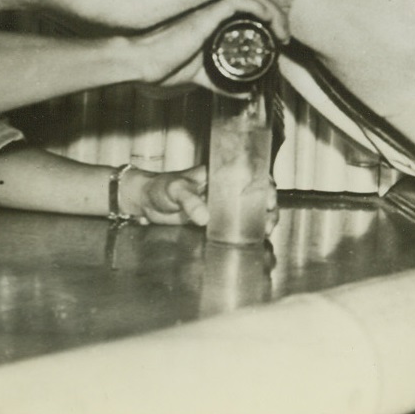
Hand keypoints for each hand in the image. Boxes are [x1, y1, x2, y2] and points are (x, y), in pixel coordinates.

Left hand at [119, 165, 278, 235]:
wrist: (144, 202)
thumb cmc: (160, 187)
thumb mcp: (174, 189)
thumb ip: (188, 200)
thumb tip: (205, 217)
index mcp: (218, 174)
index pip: (249, 173)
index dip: (265, 183)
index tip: (269, 199)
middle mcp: (224, 189)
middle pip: (255, 193)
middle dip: (268, 205)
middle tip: (270, 221)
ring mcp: (220, 206)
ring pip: (249, 210)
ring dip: (262, 219)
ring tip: (267, 232)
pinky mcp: (214, 222)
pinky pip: (236, 225)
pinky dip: (249, 231)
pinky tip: (256, 241)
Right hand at [129, 0, 289, 88]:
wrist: (143, 62)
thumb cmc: (164, 64)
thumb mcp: (201, 74)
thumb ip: (221, 81)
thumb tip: (243, 94)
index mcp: (212, 18)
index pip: (246, 4)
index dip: (267, 15)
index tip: (277, 38)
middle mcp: (212, 8)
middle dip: (275, 14)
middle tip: (283, 37)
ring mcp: (210, 8)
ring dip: (274, 12)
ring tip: (282, 34)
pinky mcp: (208, 13)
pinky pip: (241, 1)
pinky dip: (262, 10)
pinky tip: (271, 26)